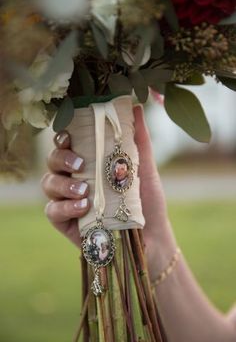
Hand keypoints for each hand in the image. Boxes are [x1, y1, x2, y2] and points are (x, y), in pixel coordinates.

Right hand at [42, 105, 173, 276]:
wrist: (151, 234)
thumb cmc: (146, 200)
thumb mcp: (143, 167)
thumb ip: (138, 138)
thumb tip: (135, 106)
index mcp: (89, 163)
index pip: (67, 145)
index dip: (63, 137)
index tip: (70, 135)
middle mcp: (75, 179)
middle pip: (52, 161)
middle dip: (60, 157)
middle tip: (79, 162)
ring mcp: (68, 201)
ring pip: (48, 183)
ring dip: (62, 183)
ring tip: (84, 189)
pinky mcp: (66, 222)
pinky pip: (52, 211)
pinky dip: (64, 206)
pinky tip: (83, 206)